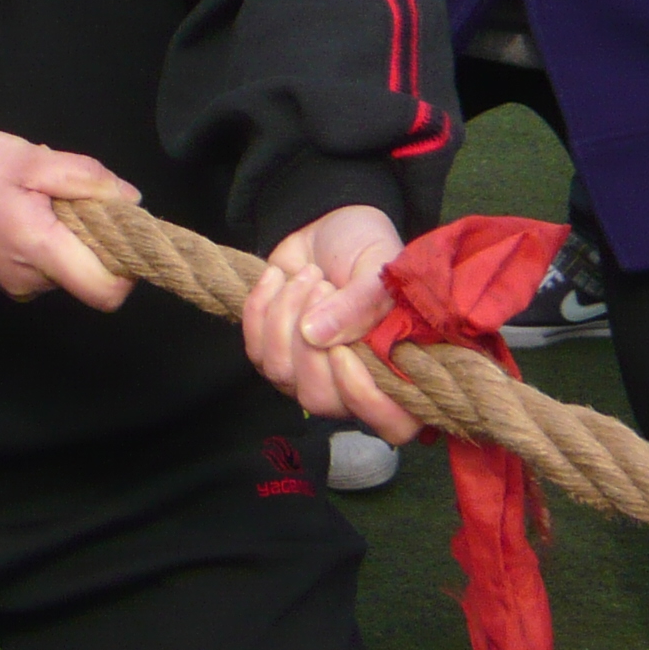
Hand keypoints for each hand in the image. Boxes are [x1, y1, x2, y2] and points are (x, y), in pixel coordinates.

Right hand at [0, 128, 135, 310]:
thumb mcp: (27, 157)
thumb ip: (84, 178)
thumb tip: (130, 201)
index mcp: (37, 250)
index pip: (106, 291)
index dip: (128, 265)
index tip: (120, 226)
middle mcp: (30, 281)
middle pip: (91, 273)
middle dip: (93, 233)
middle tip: (66, 191)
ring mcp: (16, 284)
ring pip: (69, 264)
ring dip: (69, 231)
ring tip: (36, 194)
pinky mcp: (6, 277)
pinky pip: (47, 262)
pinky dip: (49, 236)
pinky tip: (23, 206)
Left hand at [241, 205, 416, 442]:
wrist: (334, 226)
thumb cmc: (369, 251)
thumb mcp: (379, 269)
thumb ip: (361, 305)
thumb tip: (315, 336)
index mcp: (395, 371)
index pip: (390, 423)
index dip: (363, 398)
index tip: (343, 351)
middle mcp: (351, 383)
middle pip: (319, 400)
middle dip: (310, 346)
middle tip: (324, 286)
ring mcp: (308, 371)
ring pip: (280, 373)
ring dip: (285, 316)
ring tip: (309, 275)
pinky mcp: (273, 350)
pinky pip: (253, 347)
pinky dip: (260, 306)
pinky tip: (278, 276)